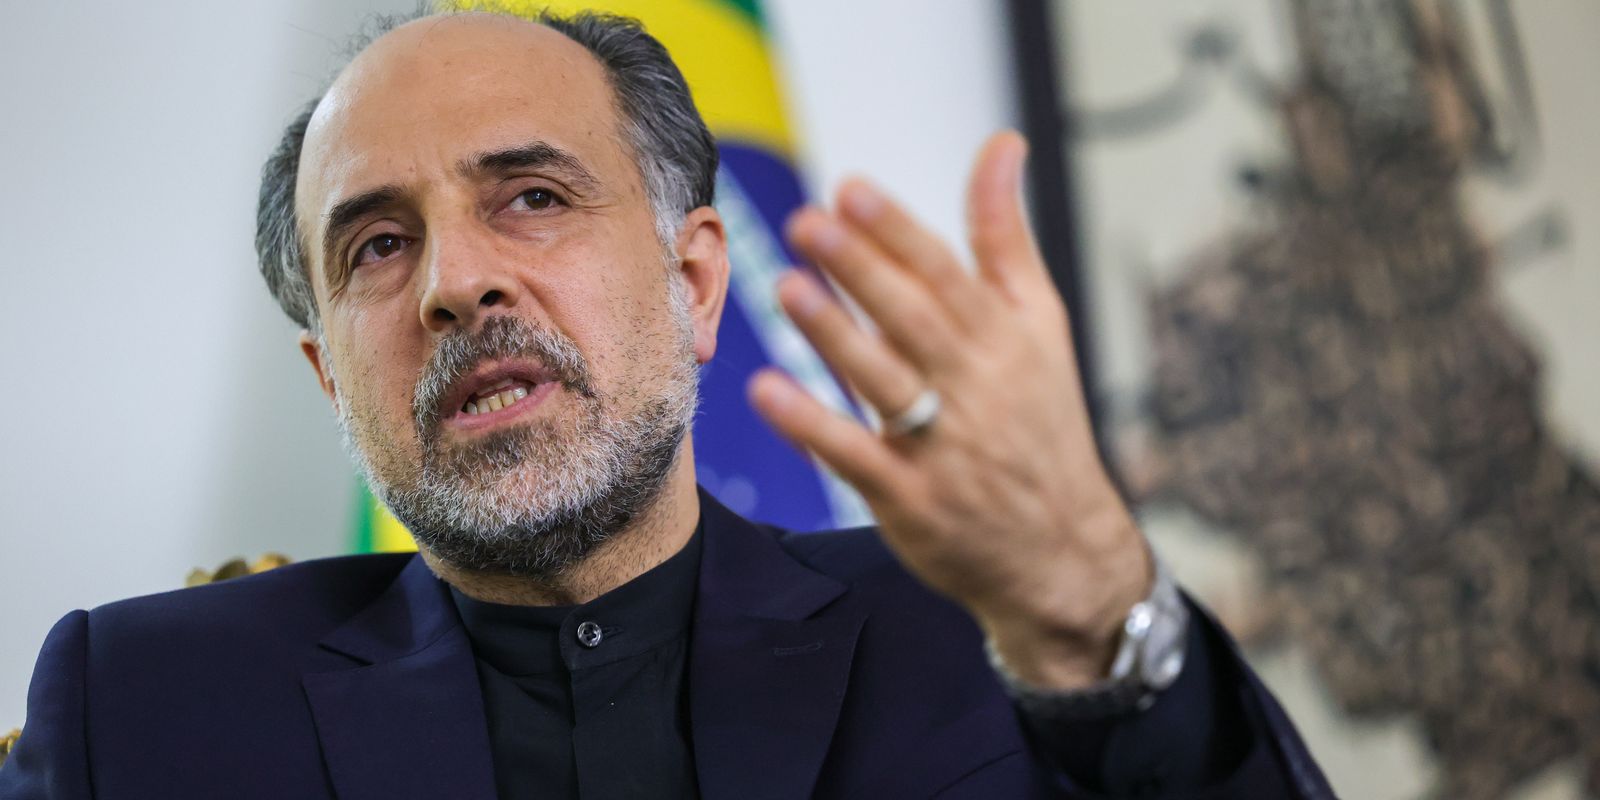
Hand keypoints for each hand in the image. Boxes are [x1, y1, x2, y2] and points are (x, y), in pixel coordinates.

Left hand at [748, 132, 1152, 688]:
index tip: (851, 189)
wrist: (1061, 548)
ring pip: (884, 382)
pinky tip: (767, 390)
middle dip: (861, 269)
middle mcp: (977, 387)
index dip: (897, 232)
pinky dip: (812, 424)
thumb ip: (1005, 235)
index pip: (947, 273)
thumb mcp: (1040, 323)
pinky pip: (855, 456)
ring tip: (788, 287)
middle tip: (806, 222)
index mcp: (1005, 338)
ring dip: (835, 335)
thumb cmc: (1041, 422)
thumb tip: (1001, 145)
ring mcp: (943, 446)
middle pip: (913, 319)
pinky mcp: (910, 499)